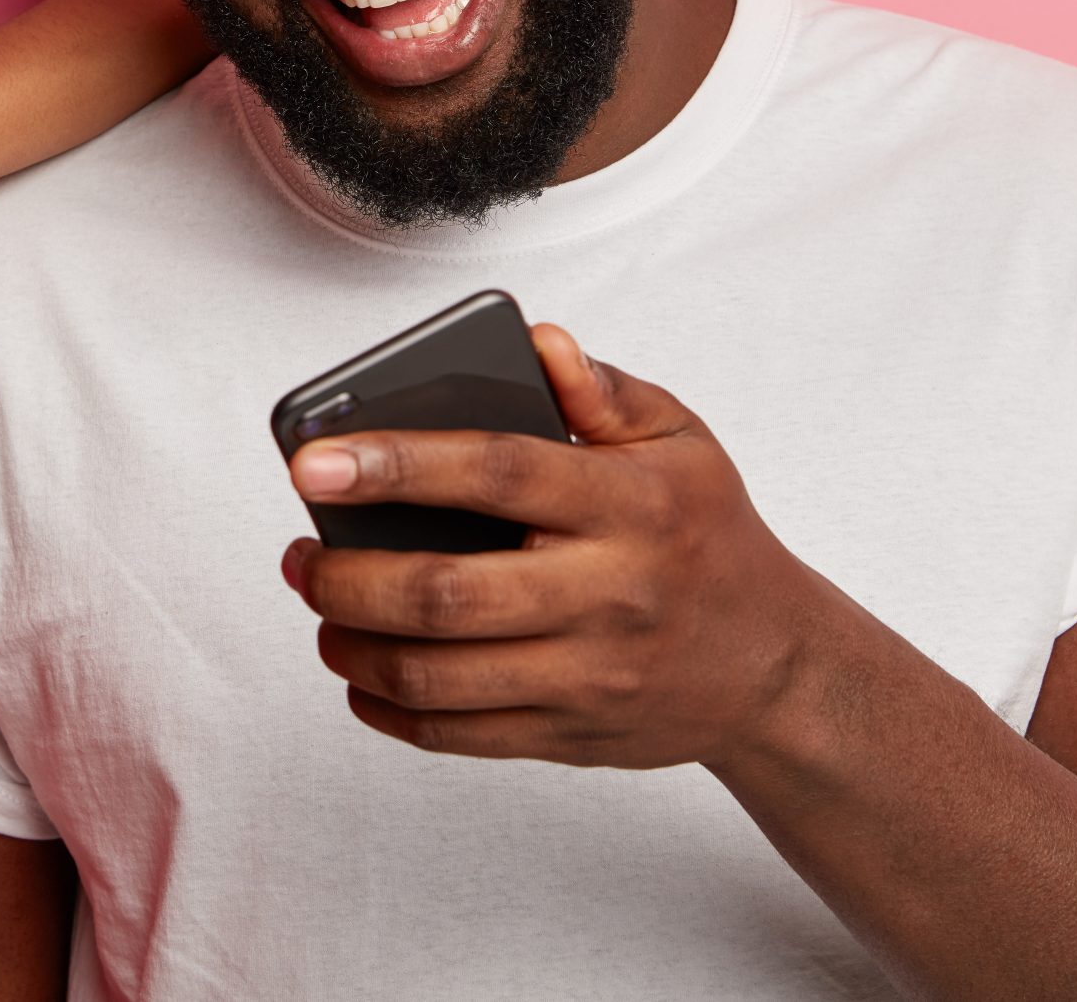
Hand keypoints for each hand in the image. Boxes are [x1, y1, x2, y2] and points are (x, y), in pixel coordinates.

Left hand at [280, 324, 843, 769]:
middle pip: (445, 592)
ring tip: (322, 608)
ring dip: (351, 643)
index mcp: (627, 504)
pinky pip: (455, 734)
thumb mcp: (680, 440)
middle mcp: (607, 592)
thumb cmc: (707, 535)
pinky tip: (362, 671)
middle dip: (345, 576)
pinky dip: (388, 707)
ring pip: (436, 674)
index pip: (497, 471)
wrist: (776, 665)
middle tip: (300, 554)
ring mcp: (587, 674)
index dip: (396, 463)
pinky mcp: (570, 735)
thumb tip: (539, 341)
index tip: (312, 461)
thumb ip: (602, 389)